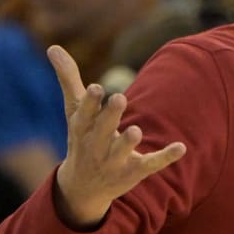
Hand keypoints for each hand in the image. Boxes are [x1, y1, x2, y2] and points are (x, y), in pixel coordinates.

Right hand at [48, 46, 185, 228]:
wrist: (82, 187)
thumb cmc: (81, 137)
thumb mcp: (74, 110)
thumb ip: (68, 78)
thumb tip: (53, 47)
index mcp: (81, 128)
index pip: (84, 114)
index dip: (91, 103)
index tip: (97, 88)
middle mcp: (95, 145)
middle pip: (102, 130)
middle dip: (109, 116)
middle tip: (120, 98)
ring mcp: (114, 160)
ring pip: (122, 150)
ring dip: (127, 141)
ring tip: (135, 131)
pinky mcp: (134, 171)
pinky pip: (151, 164)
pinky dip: (165, 157)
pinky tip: (181, 148)